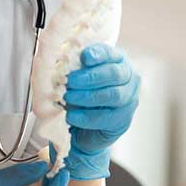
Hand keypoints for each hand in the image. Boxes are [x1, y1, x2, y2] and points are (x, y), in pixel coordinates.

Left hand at [61, 44, 140, 179]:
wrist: (86, 131)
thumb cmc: (81, 98)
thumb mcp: (78, 79)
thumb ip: (74, 69)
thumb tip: (57, 62)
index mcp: (118, 62)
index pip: (111, 54)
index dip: (98, 54)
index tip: (84, 56)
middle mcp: (129, 79)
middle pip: (114, 74)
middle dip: (89, 78)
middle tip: (69, 82)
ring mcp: (128, 100)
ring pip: (112, 96)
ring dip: (87, 97)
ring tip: (68, 98)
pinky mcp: (122, 120)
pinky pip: (105, 118)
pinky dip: (86, 116)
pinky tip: (73, 116)